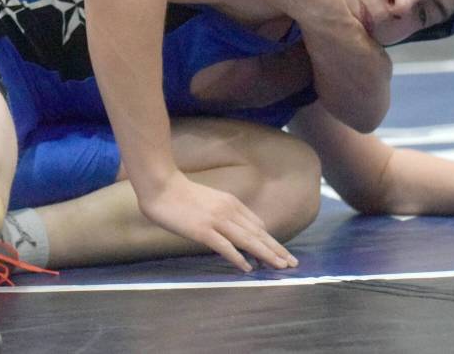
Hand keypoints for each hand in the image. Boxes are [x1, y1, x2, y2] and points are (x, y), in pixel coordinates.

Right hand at [137, 171, 297, 271]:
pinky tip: (247, 268)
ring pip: (247, 240)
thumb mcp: (210, 200)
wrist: (161, 186)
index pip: (257, 225)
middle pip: (258, 233)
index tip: (281, 252)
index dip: (270, 240)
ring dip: (266, 254)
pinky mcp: (203, 230)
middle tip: (292, 263)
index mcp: (231, 203)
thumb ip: (224, 212)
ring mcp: (216, 220)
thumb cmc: (181, 194)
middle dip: (276, 249)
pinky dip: (238, 258)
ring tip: (280, 266)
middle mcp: (228, 211)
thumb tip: (236, 228)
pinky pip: (225, 246)